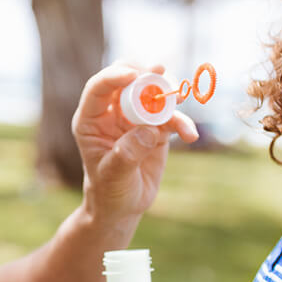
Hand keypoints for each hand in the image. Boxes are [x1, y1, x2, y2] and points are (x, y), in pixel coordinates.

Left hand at [73, 63, 199, 224]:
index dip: (114, 77)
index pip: (98, 88)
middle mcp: (113, 113)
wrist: (123, 206)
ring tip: (180, 97)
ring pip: (152, 93)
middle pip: (127, 80)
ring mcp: (135, 118)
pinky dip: (182, 122)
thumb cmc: (109, 190)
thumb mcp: (112, 175)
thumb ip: (127, 153)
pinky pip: (171, 117)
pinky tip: (189, 135)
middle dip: (144, 75)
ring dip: (167, 92)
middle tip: (159, 75)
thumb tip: (148, 130)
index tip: (134, 75)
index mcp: (92, 120)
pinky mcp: (156, 128)